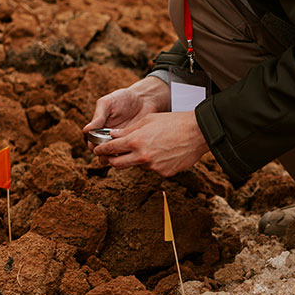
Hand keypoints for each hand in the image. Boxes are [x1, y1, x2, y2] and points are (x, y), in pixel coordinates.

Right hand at [83, 77, 170, 150]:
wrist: (144, 99)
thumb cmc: (123, 98)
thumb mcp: (108, 104)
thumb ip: (98, 116)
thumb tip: (85, 130)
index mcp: (99, 129)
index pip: (92, 143)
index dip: (94, 146)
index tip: (98, 145)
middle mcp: (109, 138)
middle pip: (102, 154)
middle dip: (103, 155)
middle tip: (109, 152)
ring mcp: (121, 142)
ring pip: (114, 157)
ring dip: (115, 158)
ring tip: (120, 152)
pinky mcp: (133, 144)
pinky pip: (128, 155)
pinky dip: (127, 155)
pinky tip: (131, 150)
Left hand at [92, 111, 208, 176]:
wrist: (197, 132)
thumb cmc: (173, 122)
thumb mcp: (148, 121)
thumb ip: (129, 130)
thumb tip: (114, 135)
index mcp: (135, 141)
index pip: (110, 149)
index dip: (101, 150)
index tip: (98, 150)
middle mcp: (142, 156)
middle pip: (117, 164)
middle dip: (111, 160)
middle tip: (111, 156)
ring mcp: (153, 167)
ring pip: (136, 166)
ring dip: (136, 159)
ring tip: (149, 147)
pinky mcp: (164, 173)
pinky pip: (152, 169)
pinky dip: (153, 162)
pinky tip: (162, 152)